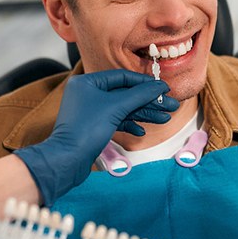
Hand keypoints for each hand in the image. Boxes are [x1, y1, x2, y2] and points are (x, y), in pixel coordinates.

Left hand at [15, 69, 178, 204]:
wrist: (67, 161)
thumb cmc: (86, 130)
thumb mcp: (116, 107)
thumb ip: (139, 95)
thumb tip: (160, 86)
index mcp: (88, 82)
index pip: (122, 77)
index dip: (145, 83)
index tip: (163, 88)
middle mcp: (88, 94)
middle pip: (125, 94)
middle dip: (148, 101)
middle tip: (170, 106)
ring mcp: (91, 111)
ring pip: (123, 109)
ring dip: (143, 114)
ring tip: (164, 118)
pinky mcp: (94, 127)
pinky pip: (116, 121)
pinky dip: (130, 124)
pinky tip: (142, 132)